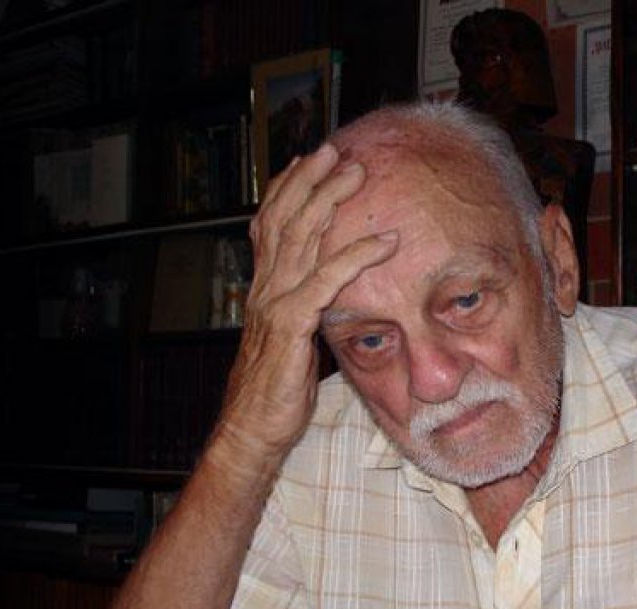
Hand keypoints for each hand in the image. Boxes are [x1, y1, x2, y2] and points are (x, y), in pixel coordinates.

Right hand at [214, 144, 398, 463]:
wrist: (253, 430)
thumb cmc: (276, 391)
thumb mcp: (290, 340)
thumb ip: (304, 311)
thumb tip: (330, 296)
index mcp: (263, 289)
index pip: (268, 226)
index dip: (285, 190)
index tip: (305, 162)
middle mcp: (264, 289)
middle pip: (283, 218)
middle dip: (309, 180)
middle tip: (336, 150)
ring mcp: (274, 305)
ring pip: (300, 238)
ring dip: (330, 201)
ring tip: (357, 174)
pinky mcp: (290, 327)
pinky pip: (325, 281)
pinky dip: (355, 256)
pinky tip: (383, 241)